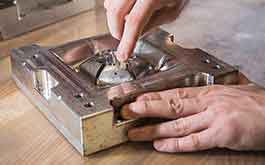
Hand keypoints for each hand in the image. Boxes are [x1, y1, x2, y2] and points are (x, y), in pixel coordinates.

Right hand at [104, 0, 187, 61]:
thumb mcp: (171, 11)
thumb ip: (152, 23)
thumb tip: (136, 35)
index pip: (134, 22)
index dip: (127, 41)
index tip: (123, 55)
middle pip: (115, 12)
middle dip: (116, 31)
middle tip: (123, 40)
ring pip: (110, 5)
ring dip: (114, 20)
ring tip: (126, 23)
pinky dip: (114, 8)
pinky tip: (124, 11)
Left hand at [121, 85, 264, 151]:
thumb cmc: (257, 103)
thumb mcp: (232, 92)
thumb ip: (212, 96)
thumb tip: (197, 97)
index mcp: (209, 92)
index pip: (174, 93)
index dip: (153, 96)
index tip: (136, 98)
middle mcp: (208, 102)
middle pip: (170, 104)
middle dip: (146, 108)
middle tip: (126, 111)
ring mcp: (215, 117)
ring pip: (177, 123)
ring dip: (153, 128)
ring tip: (135, 131)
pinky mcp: (223, 133)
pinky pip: (195, 140)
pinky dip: (176, 143)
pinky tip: (161, 144)